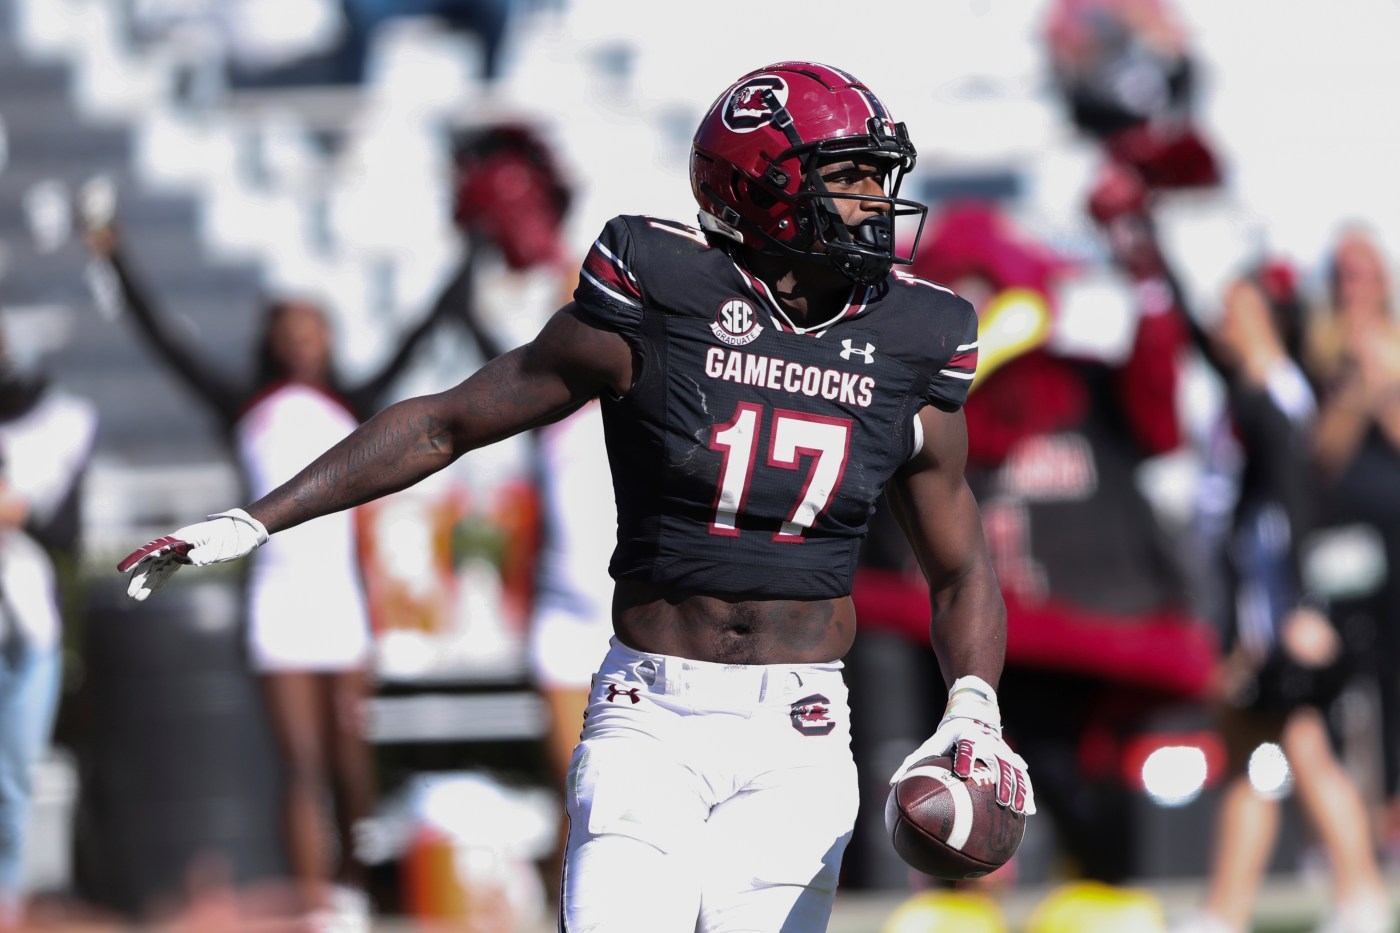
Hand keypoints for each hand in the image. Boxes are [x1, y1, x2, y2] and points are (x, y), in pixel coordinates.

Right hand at [118, 508, 267, 600]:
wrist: (241, 532)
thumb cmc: (231, 537)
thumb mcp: (220, 545)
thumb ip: (205, 552)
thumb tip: (190, 559)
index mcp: (181, 538)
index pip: (154, 549)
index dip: (138, 559)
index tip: (123, 570)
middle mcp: (177, 543)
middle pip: (152, 561)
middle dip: (140, 577)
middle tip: (131, 594)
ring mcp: (181, 550)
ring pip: (158, 567)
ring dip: (148, 582)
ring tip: (137, 598)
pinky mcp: (186, 556)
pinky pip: (168, 569)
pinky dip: (160, 580)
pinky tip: (152, 591)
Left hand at [889, 675, 1034, 814]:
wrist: (975, 715)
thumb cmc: (947, 736)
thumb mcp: (931, 745)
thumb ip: (912, 762)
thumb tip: (890, 783)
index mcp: (966, 737)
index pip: (966, 747)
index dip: (965, 758)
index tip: (962, 772)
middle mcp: (987, 743)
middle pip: (997, 762)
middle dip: (1001, 780)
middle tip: (1001, 801)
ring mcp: (1002, 751)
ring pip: (1013, 771)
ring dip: (1017, 789)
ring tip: (1017, 810)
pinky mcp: (1011, 758)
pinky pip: (1021, 777)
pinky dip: (1026, 792)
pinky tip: (1028, 812)